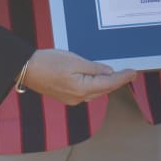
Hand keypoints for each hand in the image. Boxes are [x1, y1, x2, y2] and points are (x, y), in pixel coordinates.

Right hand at [22, 49, 136, 104]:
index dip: (122, 78)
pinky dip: (94, 85)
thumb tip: (108, 72)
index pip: (109, 84)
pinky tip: (97, 78)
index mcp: (82, 89)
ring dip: (106, 84)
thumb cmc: (48, 62)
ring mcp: (72, 99)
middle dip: (116, 81)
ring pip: (95, 92)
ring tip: (116, 74)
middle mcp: (78, 98)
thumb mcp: (74, 60)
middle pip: (103, 90)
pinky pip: (86, 92)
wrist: (27, 69)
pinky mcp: (66, 96)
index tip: (133, 72)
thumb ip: (93, 68)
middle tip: (128, 72)